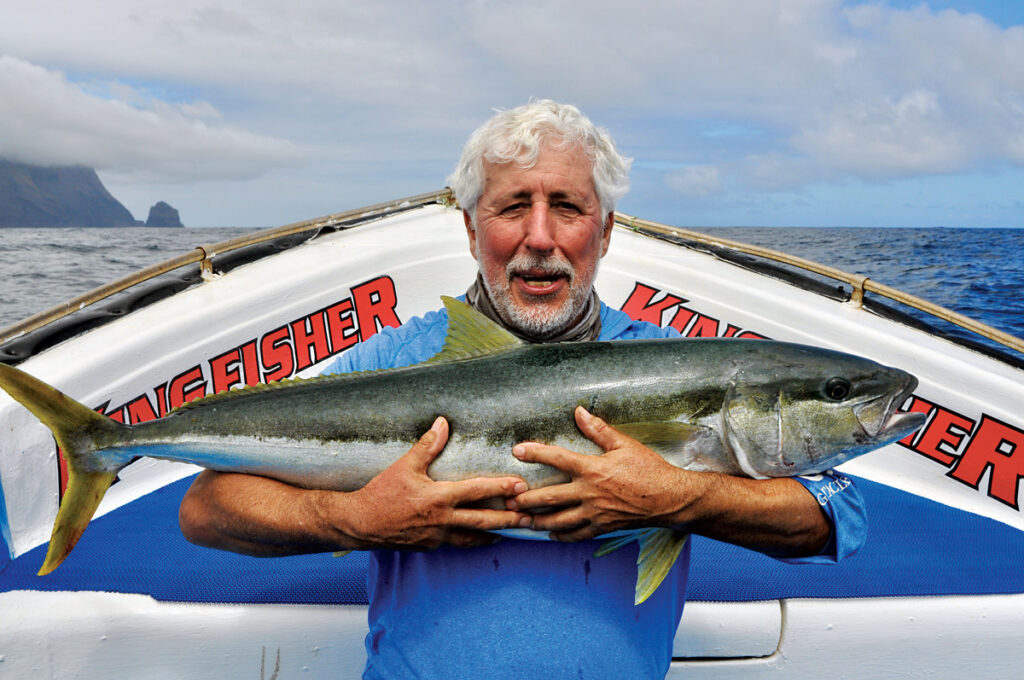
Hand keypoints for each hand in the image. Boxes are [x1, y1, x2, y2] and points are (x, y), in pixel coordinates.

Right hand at [339, 416, 530, 549]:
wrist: (360, 524)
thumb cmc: (381, 493)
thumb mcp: (404, 466)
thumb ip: (427, 446)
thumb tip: (442, 423)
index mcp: (439, 498)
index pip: (477, 491)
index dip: (501, 488)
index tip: (521, 486)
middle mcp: (442, 520)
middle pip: (483, 520)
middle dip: (509, 519)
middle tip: (531, 518)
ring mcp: (437, 537)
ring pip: (473, 538)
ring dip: (494, 534)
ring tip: (513, 533)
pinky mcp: (430, 546)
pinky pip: (456, 543)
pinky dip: (472, 541)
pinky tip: (481, 538)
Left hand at [507, 407, 694, 541]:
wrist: (670, 499)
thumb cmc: (649, 469)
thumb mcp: (624, 444)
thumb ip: (598, 430)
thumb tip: (579, 412)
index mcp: (592, 469)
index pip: (557, 458)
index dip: (535, 453)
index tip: (517, 451)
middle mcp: (589, 493)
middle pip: (549, 497)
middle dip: (526, 499)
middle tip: (508, 499)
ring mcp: (594, 513)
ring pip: (558, 521)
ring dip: (538, 521)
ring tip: (522, 520)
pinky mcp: (602, 527)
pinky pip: (577, 534)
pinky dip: (562, 536)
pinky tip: (551, 535)